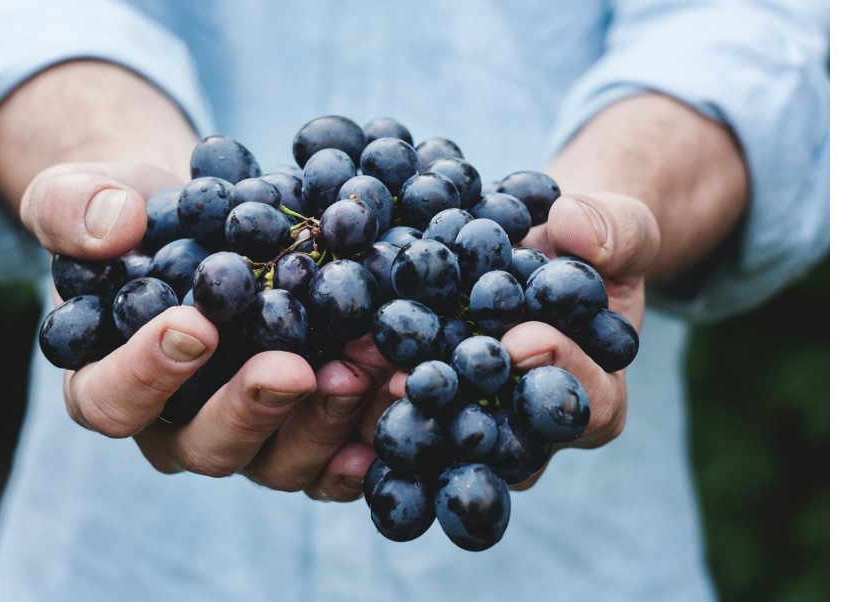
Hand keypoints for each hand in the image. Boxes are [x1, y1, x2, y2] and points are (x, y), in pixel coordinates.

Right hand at [22, 161, 376, 500]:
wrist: (207, 222)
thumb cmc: (136, 216)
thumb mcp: (84, 194)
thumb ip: (74, 207)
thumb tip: (113, 225)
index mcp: (110, 383)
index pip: (112, 400)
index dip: (147, 374)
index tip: (195, 325)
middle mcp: (178, 427)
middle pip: (206, 446)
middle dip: (252, 408)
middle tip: (293, 368)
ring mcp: (249, 436)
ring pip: (279, 461)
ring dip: (325, 422)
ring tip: (365, 370)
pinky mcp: (304, 431)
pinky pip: (335, 459)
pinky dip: (369, 439)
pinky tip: (400, 403)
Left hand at [348, 192, 660, 491]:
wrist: (538, 245)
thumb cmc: (589, 244)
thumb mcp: (618, 228)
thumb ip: (614, 231)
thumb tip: (576, 228)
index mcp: (594, 396)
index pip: (588, 405)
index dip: (559, 374)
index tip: (523, 339)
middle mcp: (531, 427)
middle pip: (504, 441)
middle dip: (462, 408)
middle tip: (418, 378)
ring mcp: (476, 420)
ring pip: (443, 435)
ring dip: (400, 406)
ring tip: (360, 368)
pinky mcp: (428, 400)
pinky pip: (400, 407)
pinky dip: (366, 386)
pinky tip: (331, 359)